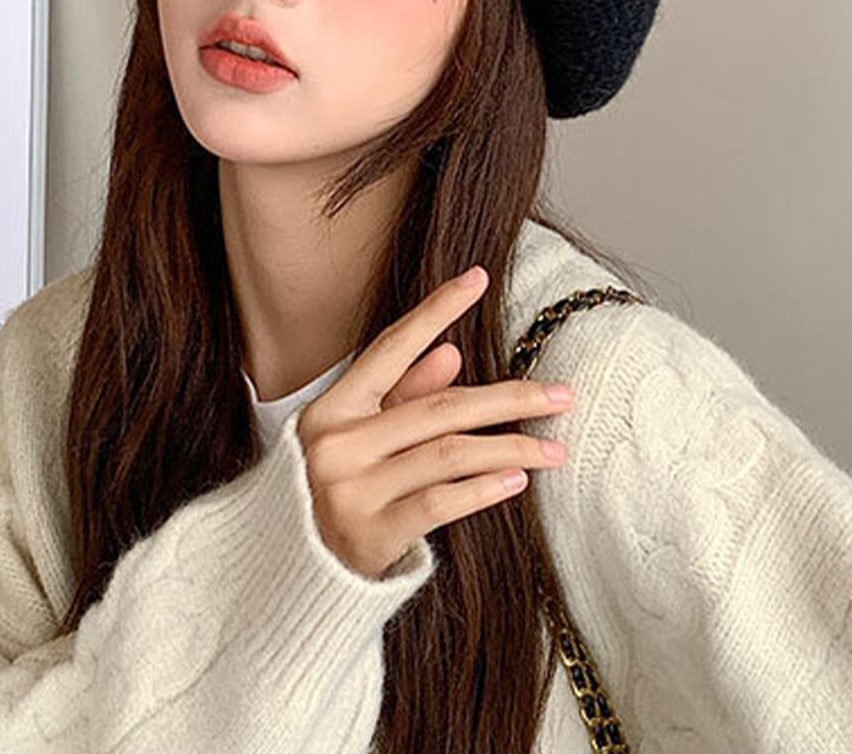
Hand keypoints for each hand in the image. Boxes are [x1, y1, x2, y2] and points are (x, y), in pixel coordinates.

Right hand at [295, 266, 574, 579]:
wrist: (291, 572)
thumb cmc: (333, 492)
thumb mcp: (357, 437)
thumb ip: (401, 397)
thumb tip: (451, 353)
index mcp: (330, 408)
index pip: (391, 348)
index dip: (435, 310)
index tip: (478, 278)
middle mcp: (336, 443)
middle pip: (441, 407)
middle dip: (509, 398)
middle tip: (560, 395)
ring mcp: (350, 490)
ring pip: (449, 453)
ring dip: (511, 448)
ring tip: (554, 447)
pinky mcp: (370, 534)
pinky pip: (442, 502)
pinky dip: (484, 488)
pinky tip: (518, 479)